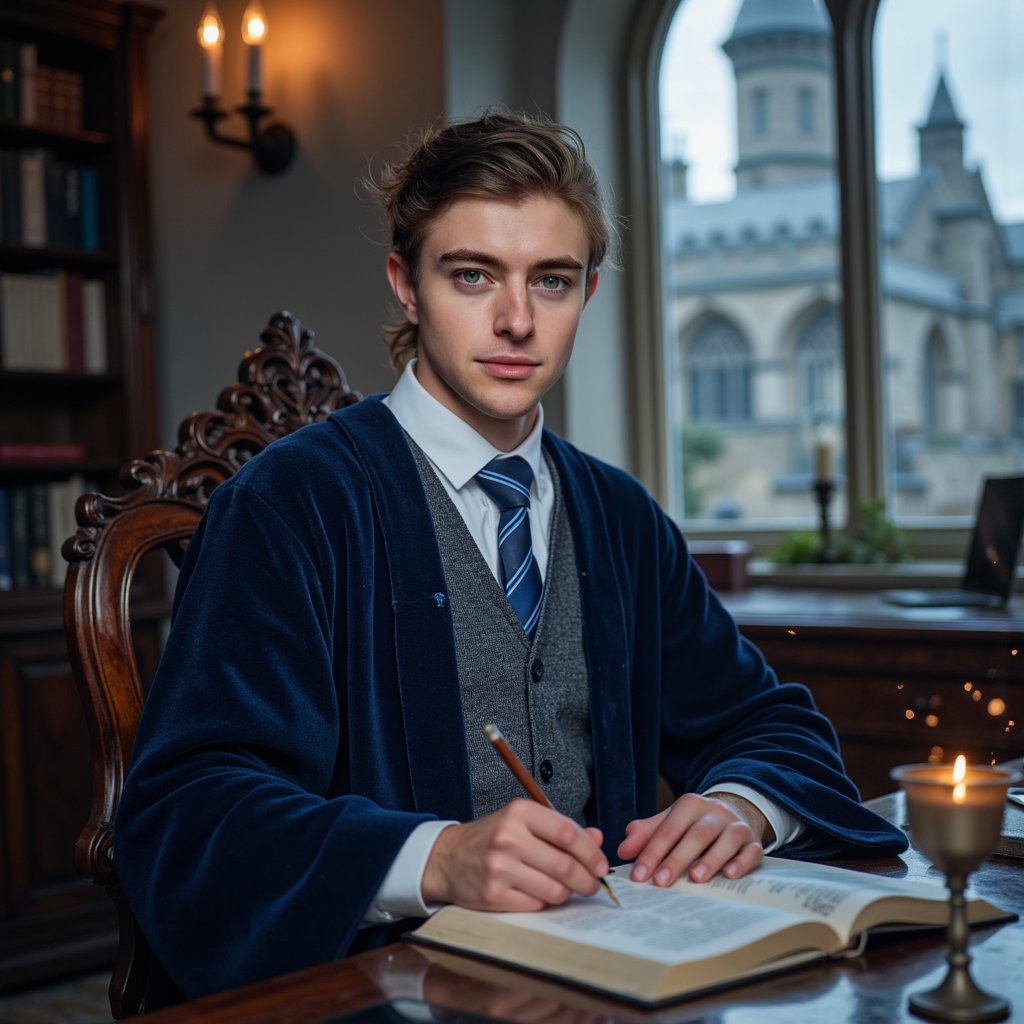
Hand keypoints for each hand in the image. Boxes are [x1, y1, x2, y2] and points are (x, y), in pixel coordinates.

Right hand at [421, 799, 607, 911]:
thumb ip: (561, 829)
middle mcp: (509, 837)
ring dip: (567, 893)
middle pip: (564, 865)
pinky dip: (544, 902)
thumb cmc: (492, 837)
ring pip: (554, 889)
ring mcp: (500, 868)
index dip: (591, 852)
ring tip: (565, 889)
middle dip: (587, 880)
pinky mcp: (493, 894)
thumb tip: (598, 839)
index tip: (602, 865)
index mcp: (519, 812)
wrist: (447, 858)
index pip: (567, 833)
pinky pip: (536, 904)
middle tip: (593, 885)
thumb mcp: (523, 822)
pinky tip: (539, 893)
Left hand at [617, 792, 768, 886]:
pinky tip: (729, 875)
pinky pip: (751, 851)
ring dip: (710, 859)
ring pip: (724, 840)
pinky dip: (741, 863)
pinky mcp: (753, 842)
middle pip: (695, 834)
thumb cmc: (695, 823)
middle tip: (661, 882)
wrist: (736, 811)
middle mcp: (714, 812)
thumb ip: (646, 833)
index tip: (639, 876)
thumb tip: (622, 849)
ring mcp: (736, 826)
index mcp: (689, 804)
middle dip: (676, 858)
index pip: (668, 829)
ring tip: (695, 878)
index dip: (652, 852)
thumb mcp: (671, 821)